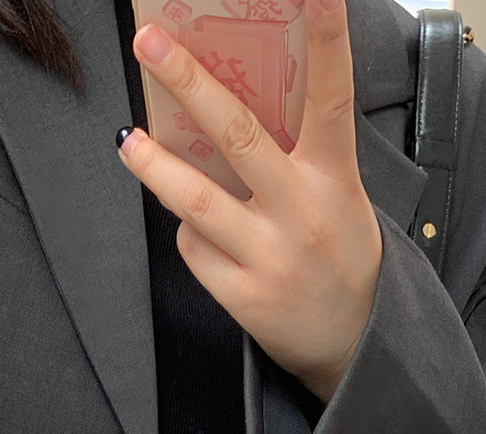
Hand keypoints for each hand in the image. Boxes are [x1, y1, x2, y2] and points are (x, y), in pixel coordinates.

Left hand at [116, 0, 382, 404]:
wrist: (357, 344)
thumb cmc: (339, 253)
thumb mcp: (336, 195)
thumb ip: (293, 156)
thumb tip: (223, 111)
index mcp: (334, 177)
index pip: (331, 95)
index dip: (326, 36)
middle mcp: (302, 213)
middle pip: (238, 136)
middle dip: (189, 83)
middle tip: (150, 42)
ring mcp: (270, 258)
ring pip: (196, 201)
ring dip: (154, 166)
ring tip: (128, 141)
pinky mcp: (244, 298)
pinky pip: (196, 250)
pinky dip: (190, 233)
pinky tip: (198, 230)